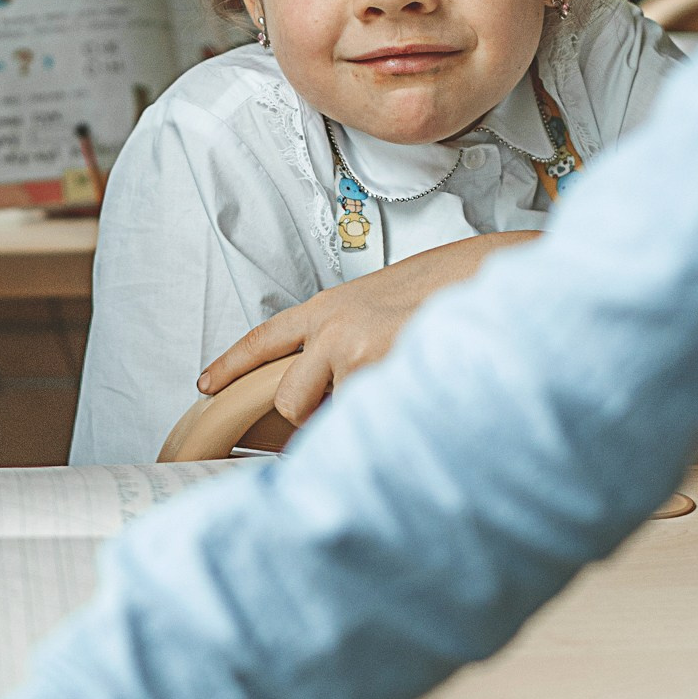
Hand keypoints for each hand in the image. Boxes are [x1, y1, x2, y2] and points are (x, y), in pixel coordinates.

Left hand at [197, 234, 532, 427]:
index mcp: (331, 307)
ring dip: (363, 415)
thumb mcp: (387, 303)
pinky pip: (368, 422)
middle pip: (290, 401)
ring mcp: (352, 353)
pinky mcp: (377, 374)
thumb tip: (344, 380)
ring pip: (333, 417)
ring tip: (405, 382)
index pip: (265, 339)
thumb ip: (354, 335)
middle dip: (319, 415)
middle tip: (364, 399)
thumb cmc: (452, 289)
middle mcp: (331, 330)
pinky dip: (391, 420)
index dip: (232, 364)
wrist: (491, 276)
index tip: (206, 385)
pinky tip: (421, 392)